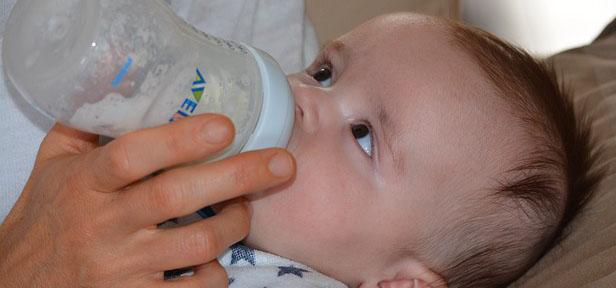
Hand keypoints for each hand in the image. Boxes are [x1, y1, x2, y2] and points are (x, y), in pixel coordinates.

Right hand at [0, 114, 294, 286]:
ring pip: (198, 244)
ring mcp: (122, 268)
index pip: (132, 155)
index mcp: (85, 184)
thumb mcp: (54, 166)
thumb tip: (125, 86)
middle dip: (239, 176)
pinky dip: (216, 273)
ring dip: (235, 223)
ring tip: (246, 207)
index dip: (181, 139)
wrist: (19, 287)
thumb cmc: (45, 219)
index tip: (226, 125)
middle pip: (178, 196)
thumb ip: (87, 127)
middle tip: (283, 163)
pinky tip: (214, 258)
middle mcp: (104, 225)